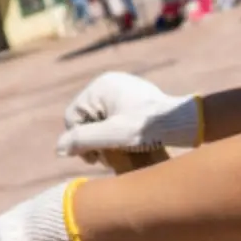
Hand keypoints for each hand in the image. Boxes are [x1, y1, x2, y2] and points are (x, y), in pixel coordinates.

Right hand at [56, 72, 200, 160]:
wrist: (182, 122)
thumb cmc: (148, 128)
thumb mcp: (113, 136)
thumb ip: (84, 141)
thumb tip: (58, 149)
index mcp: (100, 86)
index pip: (73, 117)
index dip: (78, 140)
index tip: (93, 159)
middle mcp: (108, 82)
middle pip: (86, 117)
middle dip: (92, 139)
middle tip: (105, 159)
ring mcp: (121, 88)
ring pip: (99, 118)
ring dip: (103, 137)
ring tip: (117, 153)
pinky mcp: (132, 96)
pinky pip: (113, 115)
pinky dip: (115, 130)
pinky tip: (126, 144)